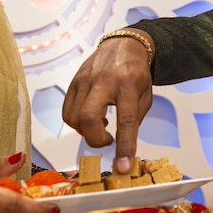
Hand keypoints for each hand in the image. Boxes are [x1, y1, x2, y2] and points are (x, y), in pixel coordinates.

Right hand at [63, 29, 153, 173]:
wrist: (123, 45)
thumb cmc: (136, 74)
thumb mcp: (145, 96)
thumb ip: (134, 121)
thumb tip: (123, 152)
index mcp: (128, 84)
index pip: (126, 121)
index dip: (124, 147)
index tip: (123, 167)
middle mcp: (104, 81)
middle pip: (88, 118)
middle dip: (95, 139)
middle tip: (107, 140)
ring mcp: (85, 80)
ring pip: (73, 117)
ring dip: (86, 131)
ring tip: (101, 126)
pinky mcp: (73, 81)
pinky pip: (66, 111)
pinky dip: (77, 122)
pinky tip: (91, 117)